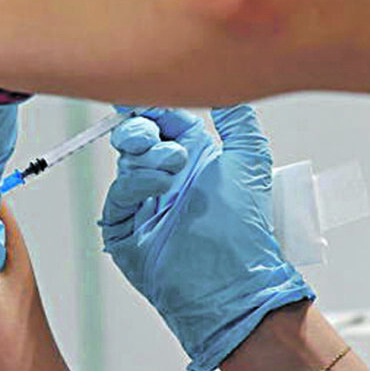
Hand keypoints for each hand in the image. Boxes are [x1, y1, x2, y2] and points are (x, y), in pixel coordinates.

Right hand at [100, 106, 314, 370]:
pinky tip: (159, 184)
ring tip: (173, 167)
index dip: (155, 107)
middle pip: (138, 138)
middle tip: (151, 131)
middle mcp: (166, 180)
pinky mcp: (124, 228)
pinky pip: (119, 194)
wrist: (232, 280)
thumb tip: (226, 91)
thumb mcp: (250, 162)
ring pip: (127, 162)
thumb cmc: (246, 228)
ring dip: (148, 156)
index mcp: (193, 162)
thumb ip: (238, 122)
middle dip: (140, 128)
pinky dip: (137, 183)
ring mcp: (143, 203)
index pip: (165, 123)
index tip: (145, 93)